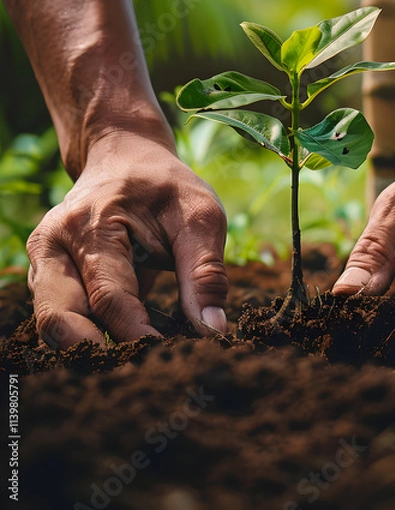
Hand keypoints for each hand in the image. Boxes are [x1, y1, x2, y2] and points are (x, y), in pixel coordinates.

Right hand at [26, 132, 227, 348]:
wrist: (125, 158)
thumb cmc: (166, 187)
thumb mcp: (198, 216)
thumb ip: (204, 272)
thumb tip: (212, 331)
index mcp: (92, 225)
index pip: (110, 297)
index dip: (139, 335)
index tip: (170, 360)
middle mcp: (54, 245)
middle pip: (59, 319)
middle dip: (98, 354)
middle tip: (144, 374)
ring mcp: (44, 261)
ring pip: (51, 324)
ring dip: (89, 350)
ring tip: (134, 363)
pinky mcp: (48, 274)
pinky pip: (59, 315)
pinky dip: (87, 336)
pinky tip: (121, 346)